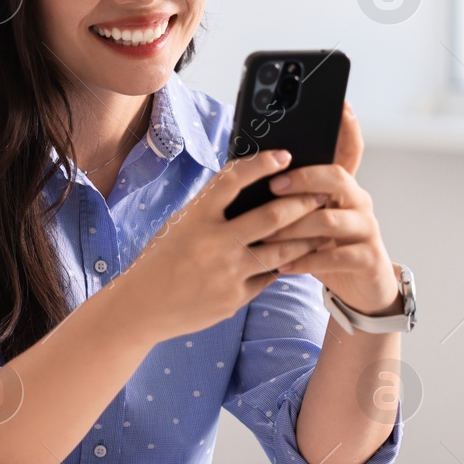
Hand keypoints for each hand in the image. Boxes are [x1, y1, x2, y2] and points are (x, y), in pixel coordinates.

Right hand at [112, 148, 328, 339]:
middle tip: (322, 193)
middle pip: (272, 217)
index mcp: (196, 218)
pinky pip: (268, 277)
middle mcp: (215, 243)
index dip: (261, 164)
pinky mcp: (235, 298)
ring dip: (306, 237)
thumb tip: (249, 188)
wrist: (141, 307)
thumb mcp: (180, 225)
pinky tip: (297, 257)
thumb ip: (212, 210)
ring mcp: (228, 273)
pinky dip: (283, 265)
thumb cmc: (160, 259)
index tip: (284, 155)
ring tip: (322, 227)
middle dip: (303, 203)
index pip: (233, 180)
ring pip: (282, 251)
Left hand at [262, 101, 398, 313]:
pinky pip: (335, 256)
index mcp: (343, 185)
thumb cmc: (324, 245)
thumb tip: (252, 173)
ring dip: (294, 226)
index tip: (340, 106)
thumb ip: (293, 195)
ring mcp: (366, 228)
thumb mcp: (310, 216)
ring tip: (267, 235)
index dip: (348, 127)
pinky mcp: (367, 257)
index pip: (350, 149)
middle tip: (274, 185)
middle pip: (336, 177)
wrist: (360, 286)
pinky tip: (284, 266)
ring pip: (330, 219)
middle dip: (303, 178)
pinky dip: (306, 261)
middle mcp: (358, 201)